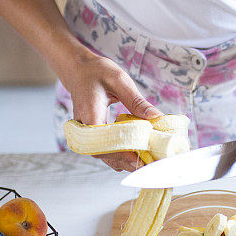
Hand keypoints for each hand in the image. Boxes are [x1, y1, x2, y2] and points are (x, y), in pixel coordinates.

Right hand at [61, 51, 161, 171]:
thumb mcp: (119, 81)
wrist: (78, 70)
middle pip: (105, 154)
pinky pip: (105, 150)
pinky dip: (121, 154)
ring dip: (125, 160)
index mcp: (89, 115)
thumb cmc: (96, 72)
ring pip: (105, 156)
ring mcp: (86, 134)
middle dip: (127, 161)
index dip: (123, 155)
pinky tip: (136, 155)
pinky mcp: (91, 136)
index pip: (104, 143)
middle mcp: (84, 129)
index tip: (140, 159)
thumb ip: (137, 101)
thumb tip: (157, 117)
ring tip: (146, 162)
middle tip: (150, 164)